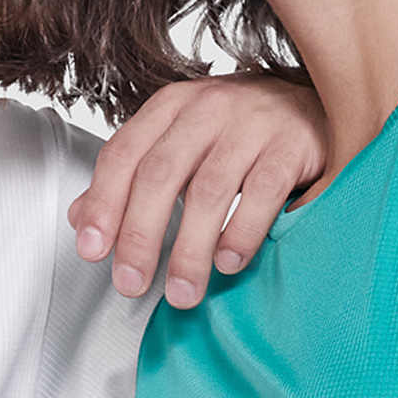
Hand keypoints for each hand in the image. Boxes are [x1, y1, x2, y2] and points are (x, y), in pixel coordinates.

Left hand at [68, 72, 327, 305]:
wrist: (318, 105)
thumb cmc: (242, 132)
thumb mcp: (181, 145)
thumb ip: (132, 179)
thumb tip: (80, 219)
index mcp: (171, 107)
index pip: (123, 155)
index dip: (103, 204)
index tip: (92, 251)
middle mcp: (207, 108)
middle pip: (159, 175)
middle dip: (140, 236)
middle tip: (131, 284)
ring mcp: (253, 122)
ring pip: (209, 190)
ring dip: (190, 249)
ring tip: (182, 292)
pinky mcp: (294, 143)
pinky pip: (263, 192)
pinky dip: (241, 233)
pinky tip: (228, 263)